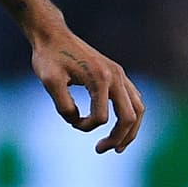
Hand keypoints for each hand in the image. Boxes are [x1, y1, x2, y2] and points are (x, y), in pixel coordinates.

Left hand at [30, 27, 144, 153]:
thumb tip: (77, 121)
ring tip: (116, 147)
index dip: (85, 126)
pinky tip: (119, 126)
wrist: (54, 36)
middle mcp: (116, 76)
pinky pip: (134, 100)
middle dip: (117, 138)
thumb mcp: (49, 81)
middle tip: (100, 150)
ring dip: (130, 131)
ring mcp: (120, 75)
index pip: (101, 117)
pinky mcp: (118, 74)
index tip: (71, 122)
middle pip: (130, 116)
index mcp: (100, 79)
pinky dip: (131, 116)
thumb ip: (63, 105)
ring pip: (138, 109)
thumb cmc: (49, 58)